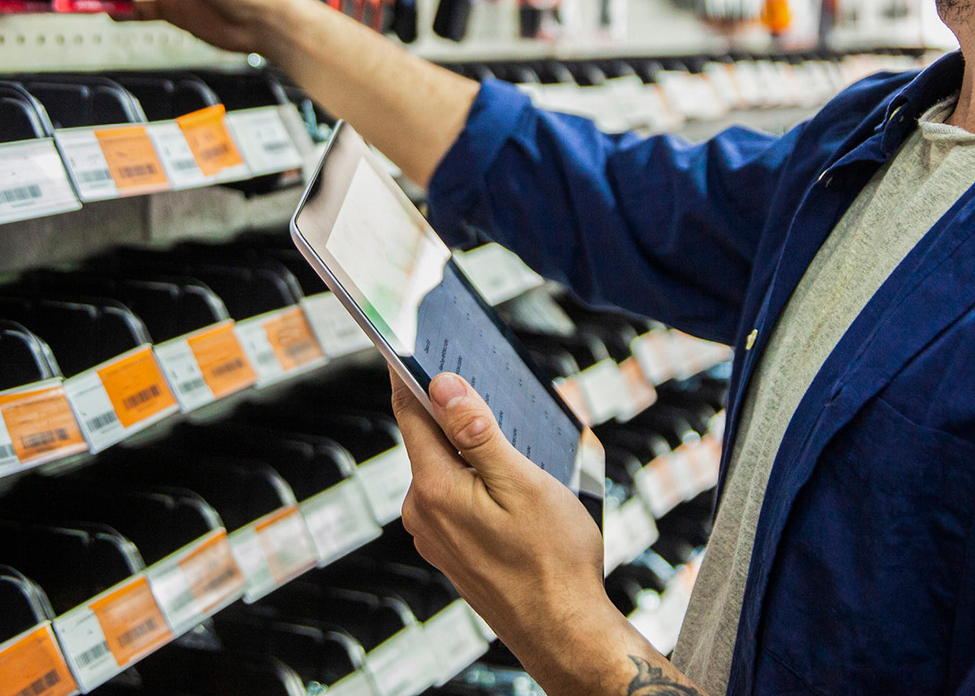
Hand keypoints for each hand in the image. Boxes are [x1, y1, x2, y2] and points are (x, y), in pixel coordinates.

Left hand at [391, 369, 622, 688]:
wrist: (563, 631)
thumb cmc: (552, 560)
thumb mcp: (522, 482)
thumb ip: (477, 432)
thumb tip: (442, 385)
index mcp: (434, 488)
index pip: (410, 411)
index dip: (411, 372)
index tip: (410, 341)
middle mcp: (422, 511)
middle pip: (430, 438)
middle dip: (460, 416)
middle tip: (500, 400)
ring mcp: (434, 534)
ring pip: (446, 469)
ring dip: (475, 453)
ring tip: (523, 462)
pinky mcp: (450, 550)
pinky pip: (456, 498)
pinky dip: (479, 484)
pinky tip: (516, 496)